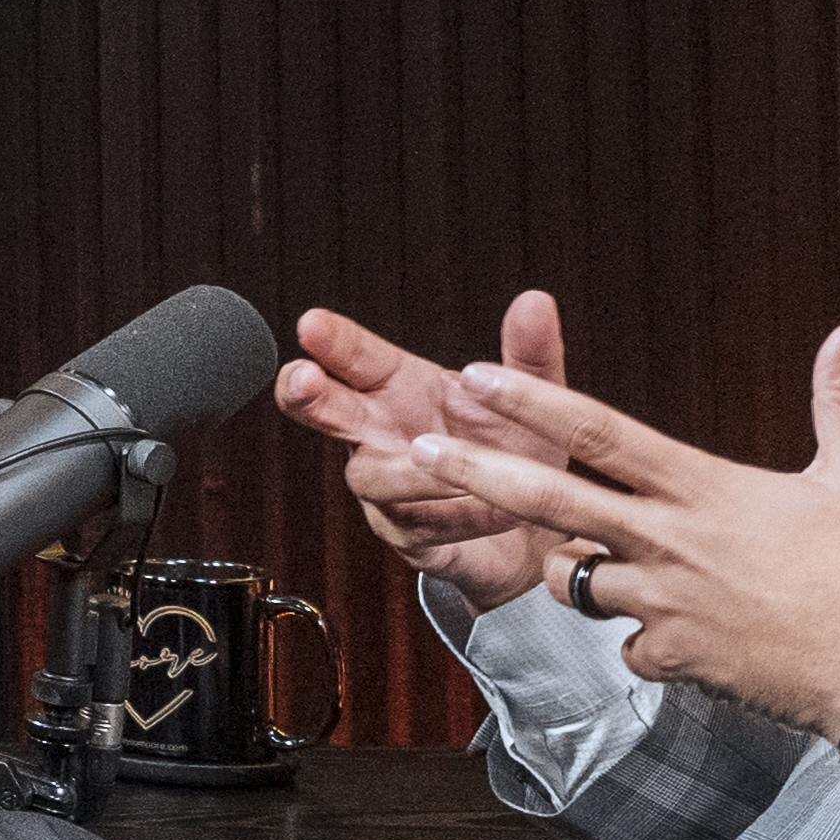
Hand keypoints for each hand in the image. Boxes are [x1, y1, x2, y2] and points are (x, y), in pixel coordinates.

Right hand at [270, 291, 579, 603]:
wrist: (533, 528)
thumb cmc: (513, 451)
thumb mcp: (530, 395)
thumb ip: (528, 353)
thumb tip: (535, 301)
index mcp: (399, 389)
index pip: (356, 358)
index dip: (333, 342)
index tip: (312, 323)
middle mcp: (380, 436)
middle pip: (327, 414)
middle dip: (309, 397)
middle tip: (303, 380)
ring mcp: (388, 491)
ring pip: (373, 477)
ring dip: (408, 469)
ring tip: (444, 461)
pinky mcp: (411, 538)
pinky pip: (423, 527)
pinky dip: (462, 515)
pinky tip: (498, 507)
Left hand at [430, 322, 839, 727]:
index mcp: (703, 489)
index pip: (601, 434)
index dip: (534, 402)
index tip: (476, 377)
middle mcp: (668, 544)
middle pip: (550, 502)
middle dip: (475, 474)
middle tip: (414, 451)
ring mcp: (662, 605)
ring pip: (572, 580)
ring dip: (570, 567)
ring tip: (598, 557)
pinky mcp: (671, 658)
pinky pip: (622, 643)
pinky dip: (634, 636)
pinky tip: (672, 632)